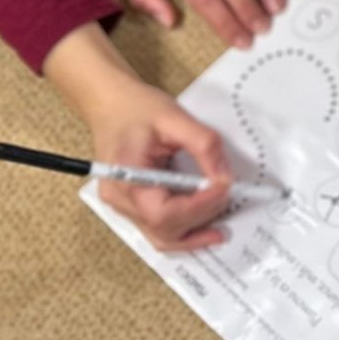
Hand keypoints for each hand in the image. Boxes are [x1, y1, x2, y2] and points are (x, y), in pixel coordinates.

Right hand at [43, 24, 232, 250]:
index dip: (199, 206)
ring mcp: (122, 205)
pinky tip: (203, 226)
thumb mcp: (175, 118)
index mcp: (125, 178)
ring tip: (220, 230)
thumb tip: (224, 177)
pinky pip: (157, 227)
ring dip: (193, 235)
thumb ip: (204, 146)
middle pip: (164, 229)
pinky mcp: (131, 203)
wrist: (110, 102)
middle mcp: (120, 199)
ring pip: (160, 236)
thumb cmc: (136, 107)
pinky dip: (182, 230)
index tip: (225, 187)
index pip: (164, 212)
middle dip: (201, 218)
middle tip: (228, 198)